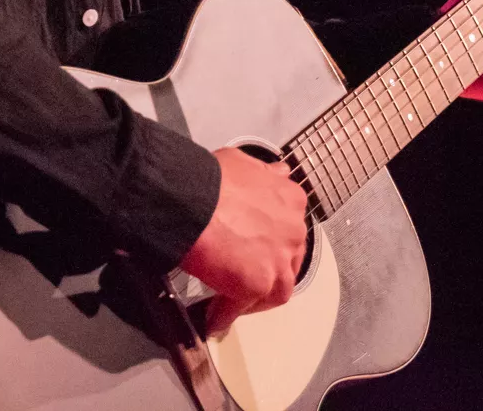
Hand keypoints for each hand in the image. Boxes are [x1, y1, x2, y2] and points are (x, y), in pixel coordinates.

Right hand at [178, 146, 309, 335]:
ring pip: (277, 289)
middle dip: (268, 272)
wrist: (190, 198)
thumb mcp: (244, 164)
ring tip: (231, 304)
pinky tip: (212, 317)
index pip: (289, 230)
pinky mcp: (259, 283)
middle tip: (243, 278)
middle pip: (288, 261)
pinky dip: (227, 314)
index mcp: (290, 200)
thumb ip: (265, 173)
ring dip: (254, 299)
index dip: (271, 244)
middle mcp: (292, 230)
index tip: (255, 250)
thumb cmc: (208, 180)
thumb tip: (276, 172)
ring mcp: (279, 259)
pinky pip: (242, 307)